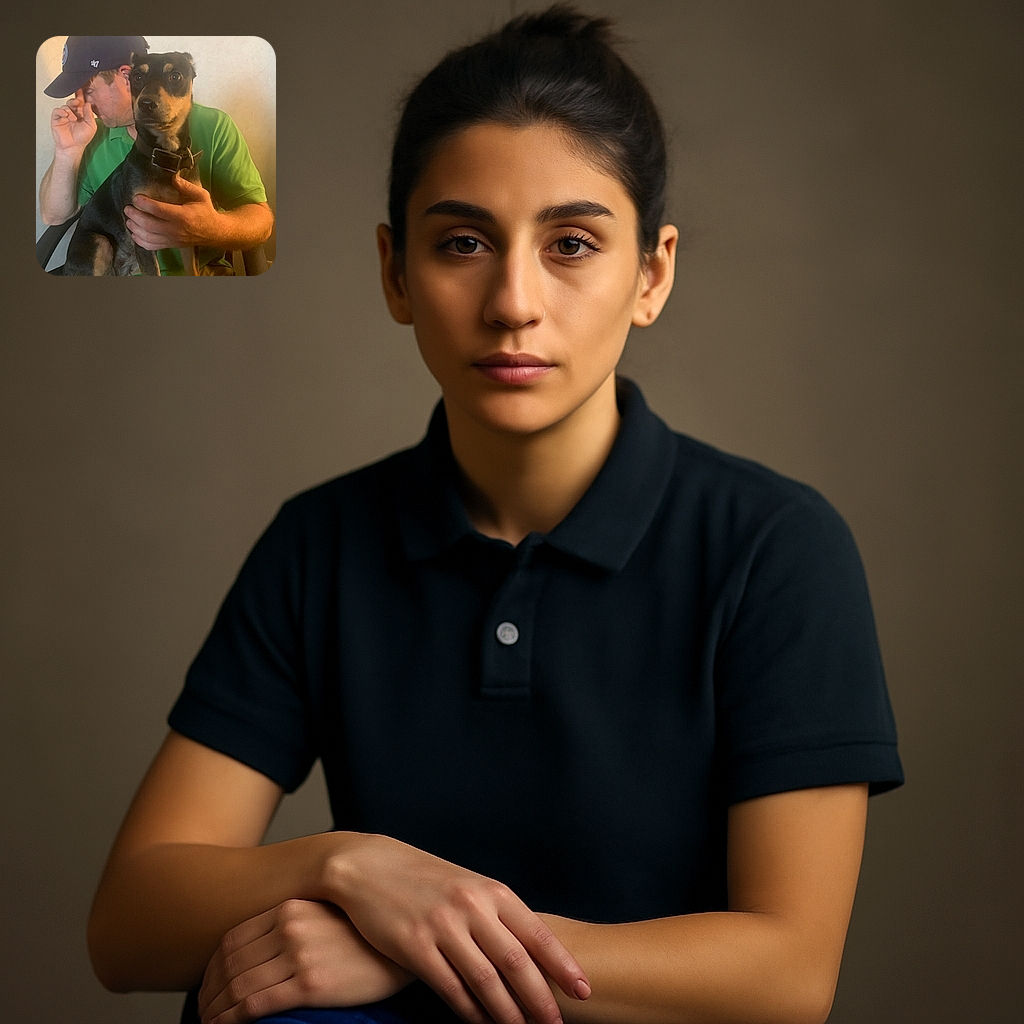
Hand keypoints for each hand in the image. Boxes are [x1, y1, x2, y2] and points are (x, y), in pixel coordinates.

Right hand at [50, 89, 96, 152]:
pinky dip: (62, 112)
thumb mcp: (91, 126)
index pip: (80, 102)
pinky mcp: (57, 118)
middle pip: (72, 101)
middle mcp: (73, 113)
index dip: (81, 95)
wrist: (73, 147)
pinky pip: (57, 110)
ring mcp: (64, 115)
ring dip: (70, 110)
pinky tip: (66, 116)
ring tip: (74, 119)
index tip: (82, 88)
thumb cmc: (82, 138)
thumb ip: (89, 115)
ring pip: (65, 106)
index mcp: (81, 114)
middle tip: (78, 102)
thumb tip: (88, 103)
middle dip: (75, 100)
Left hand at [125, 175, 219, 249]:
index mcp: (183, 216)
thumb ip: (185, 186)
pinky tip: (135, 233)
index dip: (144, 203)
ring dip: (135, 228)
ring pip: (148, 236)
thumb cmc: (205, 212)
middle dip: (135, 216)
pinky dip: (140, 241)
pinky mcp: (170, 245)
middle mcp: (176, 229)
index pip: (158, 210)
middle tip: (127, 208)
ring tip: (129, 219)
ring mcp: (172, 239)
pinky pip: (152, 246)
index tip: (135, 197)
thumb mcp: (200, 195)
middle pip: (149, 225)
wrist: (214, 232)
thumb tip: (171, 175)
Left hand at [198, 899, 412, 1023]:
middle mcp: (291, 927)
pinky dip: (231, 1019)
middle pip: (230, 963)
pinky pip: (255, 1005)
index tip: (209, 986)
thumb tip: (260, 948)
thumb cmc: (365, 937)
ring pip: (238, 985)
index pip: (233, 939)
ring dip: (215, 1009)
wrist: (402, 949)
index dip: (213, 967)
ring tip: (210, 1023)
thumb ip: (294, 923)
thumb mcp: (326, 917)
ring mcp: (300, 954)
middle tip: (203, 1010)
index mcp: (292, 907)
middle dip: (210, 992)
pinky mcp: (310, 984)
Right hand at [331, 835, 590, 1023]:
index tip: (583, 990)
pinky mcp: (414, 945)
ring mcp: (442, 925)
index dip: (562, 965)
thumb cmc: (424, 878)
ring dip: (507, 1014)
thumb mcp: (467, 885)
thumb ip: (496, 914)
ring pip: (485, 980)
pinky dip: (469, 1012)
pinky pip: (449, 988)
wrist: (369, 865)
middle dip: (540, 999)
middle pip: (516, 961)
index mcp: (491, 890)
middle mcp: (471, 906)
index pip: (537, 932)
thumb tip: (531, 951)